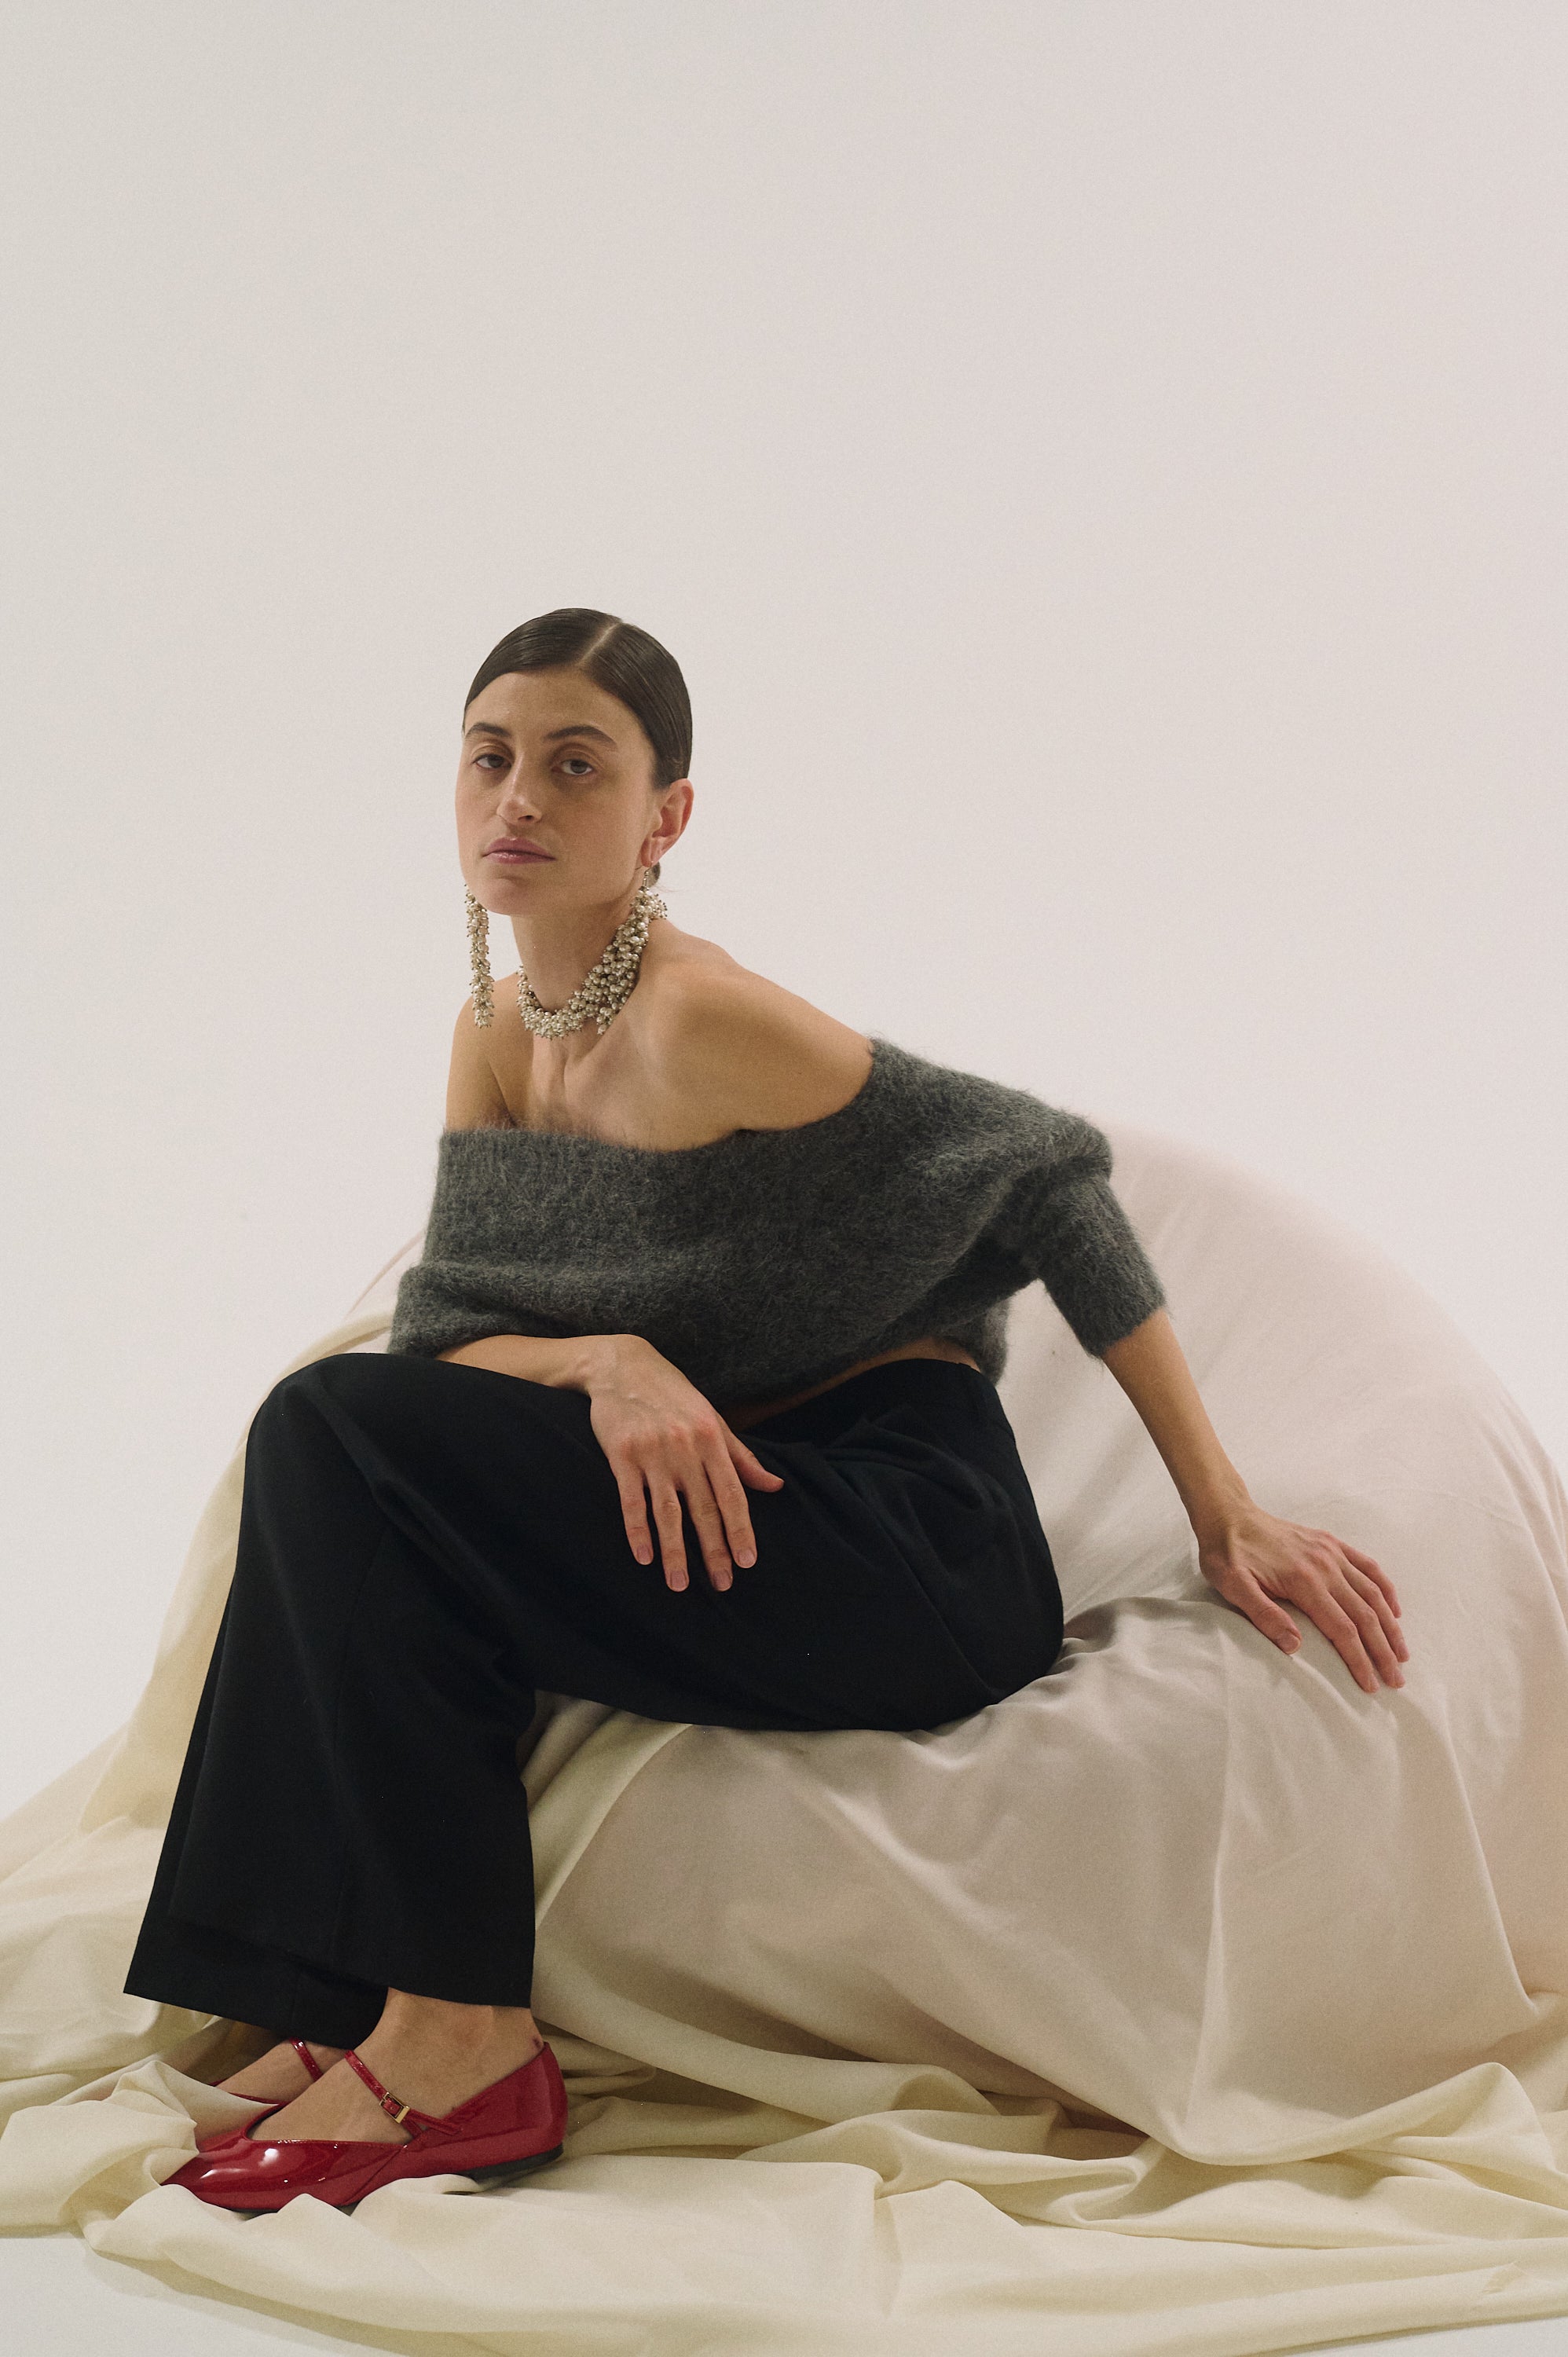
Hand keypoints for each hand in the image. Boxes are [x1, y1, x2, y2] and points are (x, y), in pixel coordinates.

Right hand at [585, 1338, 785, 1592]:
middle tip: (723, 1584)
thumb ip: (741, 1456)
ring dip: (675, 1551)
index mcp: (712, 1438)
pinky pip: (632, 1500)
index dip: (741, 1529)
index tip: (748, 1561)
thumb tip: (774, 1486)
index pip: (732, 1494)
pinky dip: (637, 1531)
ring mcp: (652, 1452)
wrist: (622, 1366)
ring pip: (668, 1511)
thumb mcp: (712, 1419)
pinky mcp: (621, 1455)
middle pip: (703, 1509)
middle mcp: (685, 1447)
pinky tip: (644, 1557)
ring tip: (680, 1584)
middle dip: (714, 1550)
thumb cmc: (673, 1395)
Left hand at [1196, 1503, 1408, 1692]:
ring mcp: (1331, 1552)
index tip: (1371, 1685)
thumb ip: (1264, 1615)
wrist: (1229, 1515)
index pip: (1342, 1629)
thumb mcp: (1233, 1587)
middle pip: (1365, 1615)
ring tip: (1402, 1654)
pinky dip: (1385, 1589)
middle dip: (1383, 1651)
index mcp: (1304, 1581)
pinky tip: (1394, 1609)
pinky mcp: (1331, 1543)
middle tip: (1396, 1681)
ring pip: (1373, 1593)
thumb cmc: (1227, 1554)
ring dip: (1391, 1626)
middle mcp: (1325, 1566)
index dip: (1359, 1660)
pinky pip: (1368, 1566)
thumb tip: (1295, 1646)